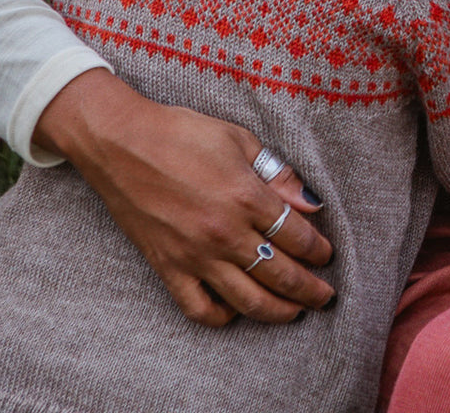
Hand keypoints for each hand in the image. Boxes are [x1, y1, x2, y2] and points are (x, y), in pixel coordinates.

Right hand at [35, 70, 334, 326]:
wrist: (121, 143)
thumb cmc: (182, 133)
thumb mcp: (238, 140)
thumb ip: (278, 174)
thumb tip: (311, 204)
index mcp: (246, 197)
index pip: (297, 236)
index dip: (319, 249)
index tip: (328, 255)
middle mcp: (224, 233)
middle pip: (280, 274)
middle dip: (310, 289)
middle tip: (325, 296)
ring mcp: (195, 255)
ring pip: (248, 300)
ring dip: (279, 311)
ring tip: (295, 312)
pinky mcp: (167, 267)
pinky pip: (199, 309)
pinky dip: (222, 317)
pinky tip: (237, 311)